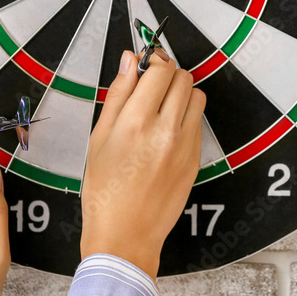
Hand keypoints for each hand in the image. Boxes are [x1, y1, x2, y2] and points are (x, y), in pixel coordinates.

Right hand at [80, 51, 205, 279]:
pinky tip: (166, 131)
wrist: (125, 235)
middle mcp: (166, 130)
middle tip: (150, 86)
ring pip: (196, 96)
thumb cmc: (104, 191)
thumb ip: (117, 94)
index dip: (153, 60)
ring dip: (181, 93)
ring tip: (160, 107)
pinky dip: (185, 117)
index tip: (145, 64)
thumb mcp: (99, 138)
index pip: (160, 69)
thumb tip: (129, 60)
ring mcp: (185, 146)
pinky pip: (198, 122)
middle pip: (183, 77)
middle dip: (167, 74)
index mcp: (136, 122)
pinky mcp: (195, 159)